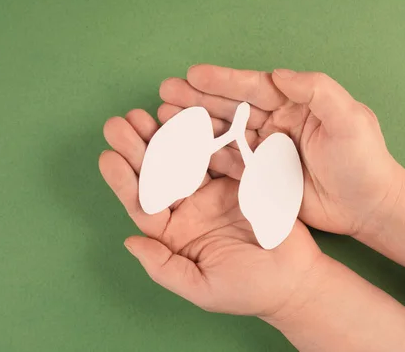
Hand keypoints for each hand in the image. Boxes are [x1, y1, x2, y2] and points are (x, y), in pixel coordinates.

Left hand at [99, 110, 321, 315]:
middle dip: (137, 148)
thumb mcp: (200, 287)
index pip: (143, 204)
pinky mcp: (238, 177)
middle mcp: (187, 208)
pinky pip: (218, 152)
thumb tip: (129, 241)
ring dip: (164, 135)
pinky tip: (186, 116)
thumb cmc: (248, 290)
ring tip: (146, 113)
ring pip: (183, 158)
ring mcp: (212, 190)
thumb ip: (163, 267)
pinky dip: (203, 135)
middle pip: (157, 175)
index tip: (107, 157)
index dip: (124, 181)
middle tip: (118, 123)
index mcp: (173, 234)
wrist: (296, 281)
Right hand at [158, 65, 404, 236]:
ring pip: (223, 134)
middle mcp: (275, 124)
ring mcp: (265, 151)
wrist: (367, 207)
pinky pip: (228, 163)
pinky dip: (206, 156)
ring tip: (165, 117)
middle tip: (166, 92)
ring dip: (195, 125)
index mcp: (294, 105)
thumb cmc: (362, 161)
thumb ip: (317, 91)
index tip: (193, 74)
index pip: (253, 88)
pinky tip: (184, 149)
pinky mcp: (260, 176)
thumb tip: (279, 74)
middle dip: (197, 99)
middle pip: (230, 108)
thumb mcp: (349, 119)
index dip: (223, 81)